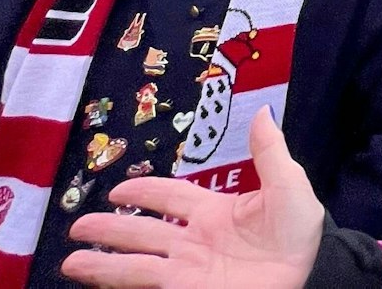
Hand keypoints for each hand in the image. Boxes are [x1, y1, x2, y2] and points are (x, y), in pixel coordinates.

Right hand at [59, 107, 319, 288]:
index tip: (117, 190)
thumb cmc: (302, 234)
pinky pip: (145, 285)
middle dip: (110, 229)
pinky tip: (92, 279)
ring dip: (102, 264)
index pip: (171, 199)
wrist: (312, 276)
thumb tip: (263, 111)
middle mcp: (194, 243)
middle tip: (78, 227)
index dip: (145, 193)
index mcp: (214, 213)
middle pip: (142, 234)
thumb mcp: (290, 187)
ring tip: (69, 263)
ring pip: (135, 264)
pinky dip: (118, 281)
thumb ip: (270, 153)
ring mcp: (188, 271)